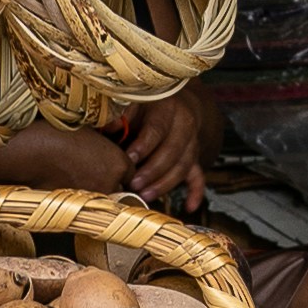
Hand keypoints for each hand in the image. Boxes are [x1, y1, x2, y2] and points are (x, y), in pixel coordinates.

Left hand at [114, 92, 211, 211]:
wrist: (173, 100)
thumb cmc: (144, 104)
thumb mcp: (132, 101)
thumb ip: (121, 114)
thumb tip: (108, 127)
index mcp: (168, 106)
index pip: (158, 128)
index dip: (144, 145)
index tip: (129, 159)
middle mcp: (184, 123)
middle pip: (173, 150)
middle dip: (153, 170)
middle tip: (134, 184)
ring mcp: (192, 142)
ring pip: (184, 165)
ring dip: (165, 184)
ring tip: (146, 196)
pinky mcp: (194, 157)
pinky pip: (198, 176)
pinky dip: (195, 192)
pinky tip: (188, 207)